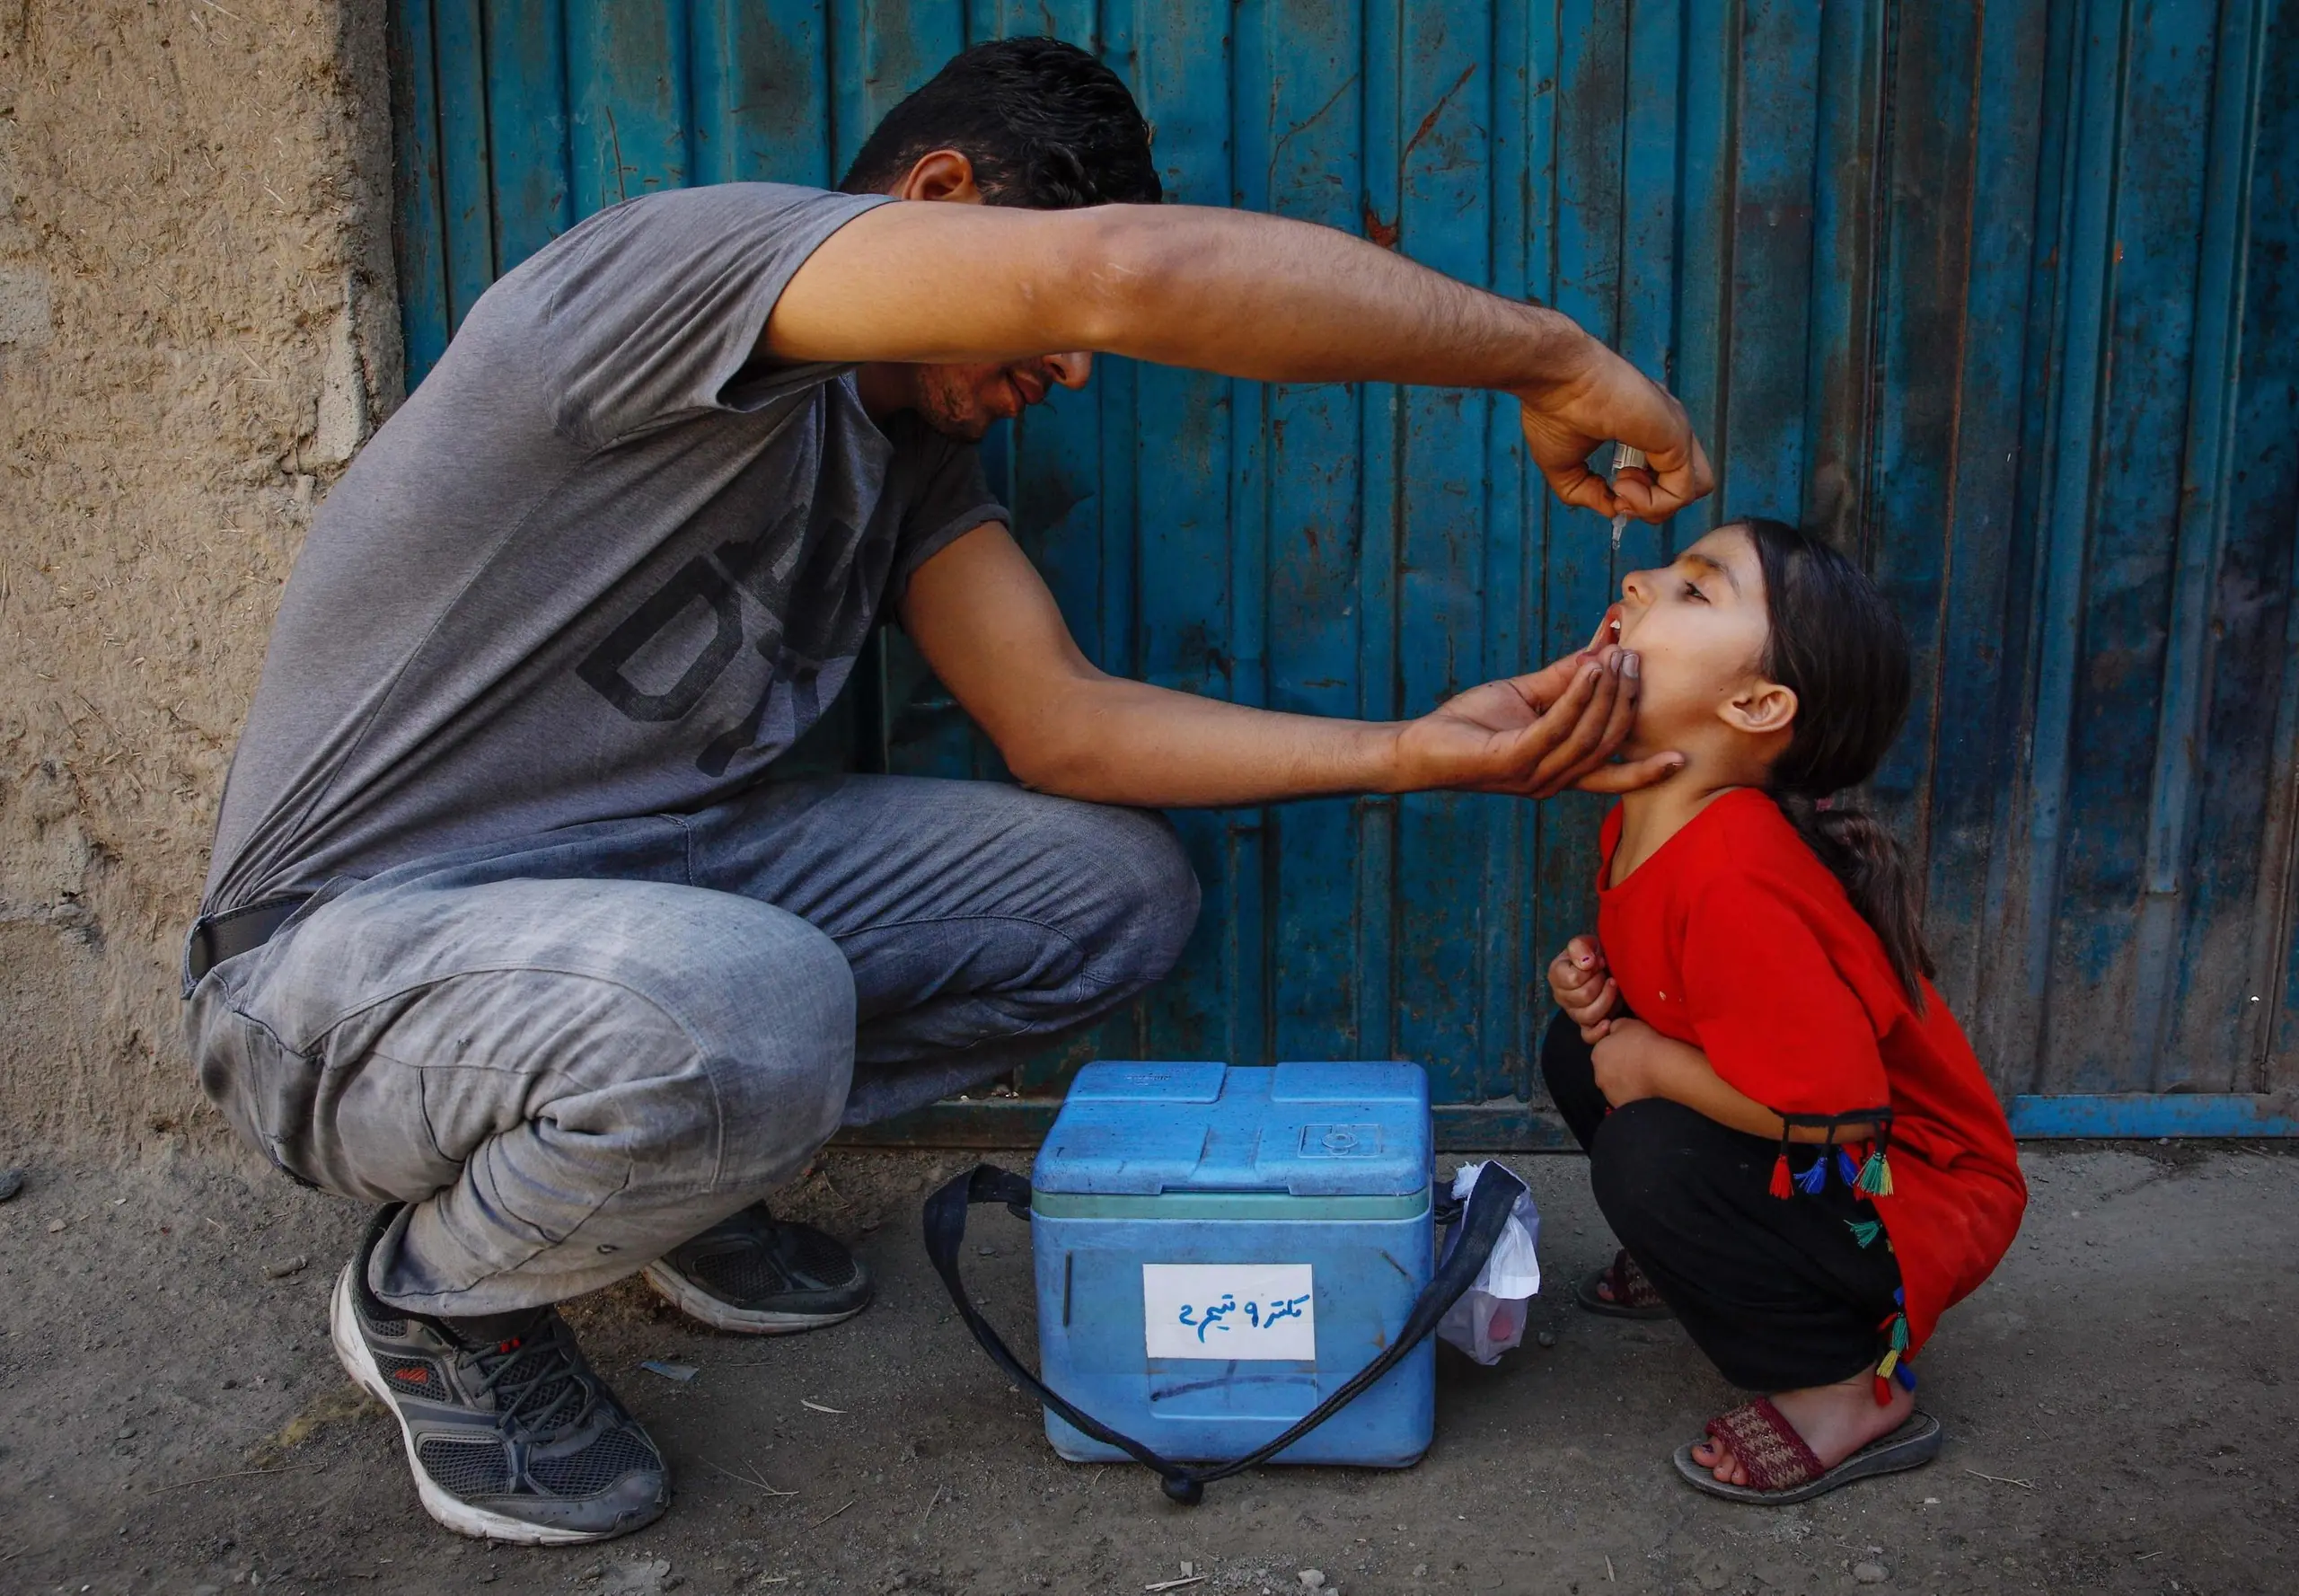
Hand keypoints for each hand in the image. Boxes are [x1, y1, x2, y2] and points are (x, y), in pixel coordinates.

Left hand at [1391, 636, 1684, 798]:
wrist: (1419, 746)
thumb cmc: (1471, 725)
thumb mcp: (1528, 697)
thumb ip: (1567, 681)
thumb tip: (1604, 651)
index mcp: (1560, 772)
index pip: (1612, 774)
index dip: (1646, 770)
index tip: (1681, 756)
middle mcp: (1551, 780)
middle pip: (1607, 744)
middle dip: (1627, 702)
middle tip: (1637, 660)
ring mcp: (1532, 774)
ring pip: (1588, 736)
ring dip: (1608, 694)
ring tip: (1618, 657)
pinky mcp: (1512, 760)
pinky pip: (1556, 727)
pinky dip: (1578, 697)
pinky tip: (1592, 667)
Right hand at [1516, 339, 1715, 523]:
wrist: (1557, 379)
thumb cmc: (1554, 410)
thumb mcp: (1565, 467)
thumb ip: (1588, 493)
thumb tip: (1613, 510)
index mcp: (1646, 427)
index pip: (1667, 473)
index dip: (1642, 495)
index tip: (1608, 489)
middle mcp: (1667, 427)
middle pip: (1688, 482)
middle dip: (1654, 503)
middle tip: (1618, 492)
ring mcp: (1675, 430)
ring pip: (1695, 488)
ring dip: (1656, 506)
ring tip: (1622, 488)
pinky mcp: (1676, 437)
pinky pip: (1682, 491)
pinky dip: (1652, 504)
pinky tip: (1621, 485)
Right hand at [1548, 935, 1619, 1041]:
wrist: (1608, 965)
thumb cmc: (1594, 954)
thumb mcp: (1586, 943)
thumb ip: (1580, 947)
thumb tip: (1586, 964)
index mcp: (1557, 975)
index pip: (1572, 980)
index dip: (1590, 971)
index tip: (1599, 962)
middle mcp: (1562, 996)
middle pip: (1582, 998)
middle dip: (1600, 983)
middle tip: (1607, 974)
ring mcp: (1573, 1013)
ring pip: (1587, 1016)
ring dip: (1606, 1000)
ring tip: (1614, 986)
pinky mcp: (1587, 1025)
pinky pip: (1588, 1036)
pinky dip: (1599, 1031)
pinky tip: (1609, 1022)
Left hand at [1590, 1017, 1669, 1107]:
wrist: (1661, 1068)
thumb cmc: (1644, 1043)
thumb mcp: (1626, 1023)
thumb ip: (1615, 1027)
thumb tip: (1612, 1031)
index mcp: (1597, 1053)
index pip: (1604, 1049)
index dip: (1618, 1048)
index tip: (1632, 1048)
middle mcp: (1598, 1075)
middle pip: (1608, 1069)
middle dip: (1619, 1066)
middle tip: (1638, 1062)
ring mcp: (1609, 1093)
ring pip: (1616, 1085)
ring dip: (1626, 1081)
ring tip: (1644, 1076)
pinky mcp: (1621, 1106)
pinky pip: (1626, 1097)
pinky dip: (1633, 1093)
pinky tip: (1646, 1088)